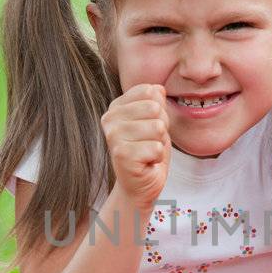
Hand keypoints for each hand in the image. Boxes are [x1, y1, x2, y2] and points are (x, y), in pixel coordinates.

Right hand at [102, 84, 169, 204]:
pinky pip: (156, 148)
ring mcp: (113, 136)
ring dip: (159, 143)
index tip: (150, 126)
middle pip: (155, 108)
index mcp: (116, 106)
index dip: (160, 109)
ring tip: (148, 152)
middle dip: (162, 127)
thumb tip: (159, 88)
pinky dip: (157, 157)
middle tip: (150, 141)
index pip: (150, 91)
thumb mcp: (155, 120)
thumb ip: (156, 101)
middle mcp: (110, 119)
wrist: (141, 184)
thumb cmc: (148, 151)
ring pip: (157, 127)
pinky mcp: (122, 155)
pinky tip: (146, 162)